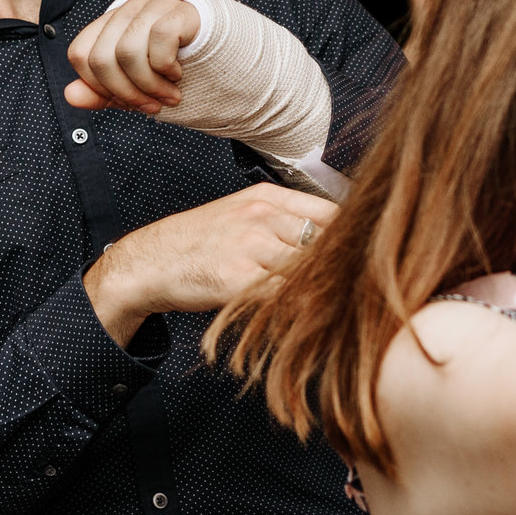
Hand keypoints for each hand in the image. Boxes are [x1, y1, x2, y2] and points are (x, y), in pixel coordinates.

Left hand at [64, 0, 201, 114]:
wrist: (218, 51)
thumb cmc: (169, 66)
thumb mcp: (131, 84)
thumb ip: (100, 91)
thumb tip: (70, 95)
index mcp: (108, 25)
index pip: (80, 54)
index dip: (98, 86)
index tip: (124, 102)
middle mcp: (125, 10)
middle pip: (100, 58)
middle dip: (125, 93)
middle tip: (150, 107)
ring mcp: (152, 6)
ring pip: (128, 52)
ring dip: (149, 85)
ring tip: (169, 97)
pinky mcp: (178, 10)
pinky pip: (160, 40)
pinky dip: (167, 67)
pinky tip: (177, 75)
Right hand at [83, 185, 336, 345]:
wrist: (148, 261)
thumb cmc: (198, 243)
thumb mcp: (242, 213)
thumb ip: (285, 221)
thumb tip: (334, 239)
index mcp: (267, 196)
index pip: (332, 212)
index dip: (352, 240)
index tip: (366, 258)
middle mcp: (262, 215)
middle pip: (326, 241)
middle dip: (344, 268)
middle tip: (360, 289)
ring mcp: (250, 246)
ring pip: (308, 270)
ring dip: (323, 290)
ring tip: (337, 308)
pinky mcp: (238, 279)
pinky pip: (284, 296)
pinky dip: (299, 308)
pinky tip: (306, 317)